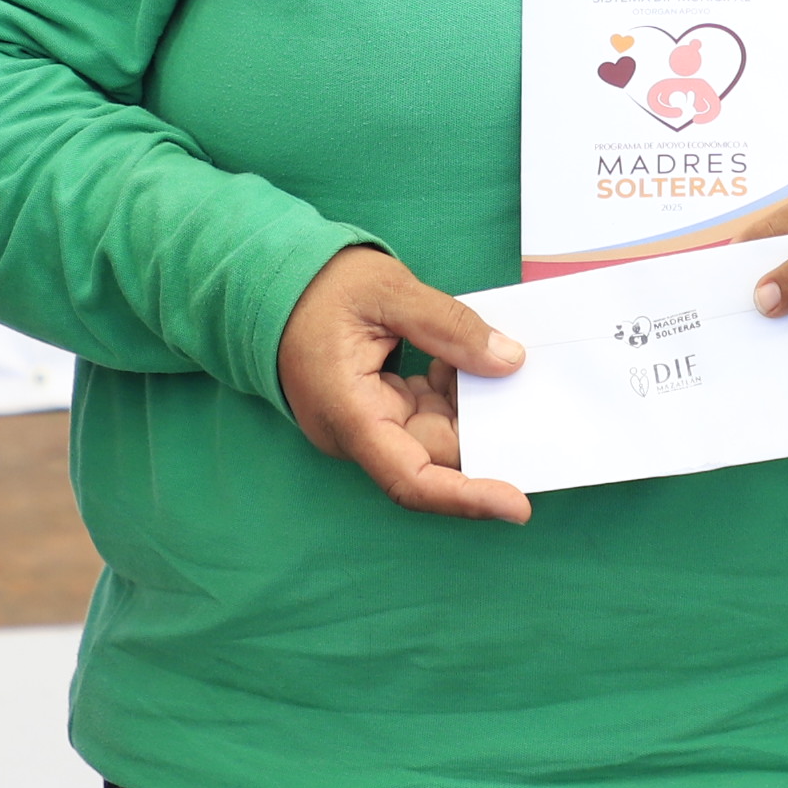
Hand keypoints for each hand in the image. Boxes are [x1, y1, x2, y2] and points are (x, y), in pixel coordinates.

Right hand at [275, 246, 530, 523]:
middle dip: (481, 429)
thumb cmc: (317, 286)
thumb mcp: (388, 291)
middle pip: (433, 455)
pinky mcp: (372, 411)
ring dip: (466, 405)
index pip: (412, 479)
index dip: (467, 497)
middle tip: (521, 388)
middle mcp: (355, 433)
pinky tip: (458, 358)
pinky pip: (422, 416)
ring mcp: (364, 424)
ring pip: (433, 436)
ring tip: (487, 358)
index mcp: (350, 413)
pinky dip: (448, 391)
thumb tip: (508, 361)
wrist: (265, 282)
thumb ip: (449, 326)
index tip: (517, 505)